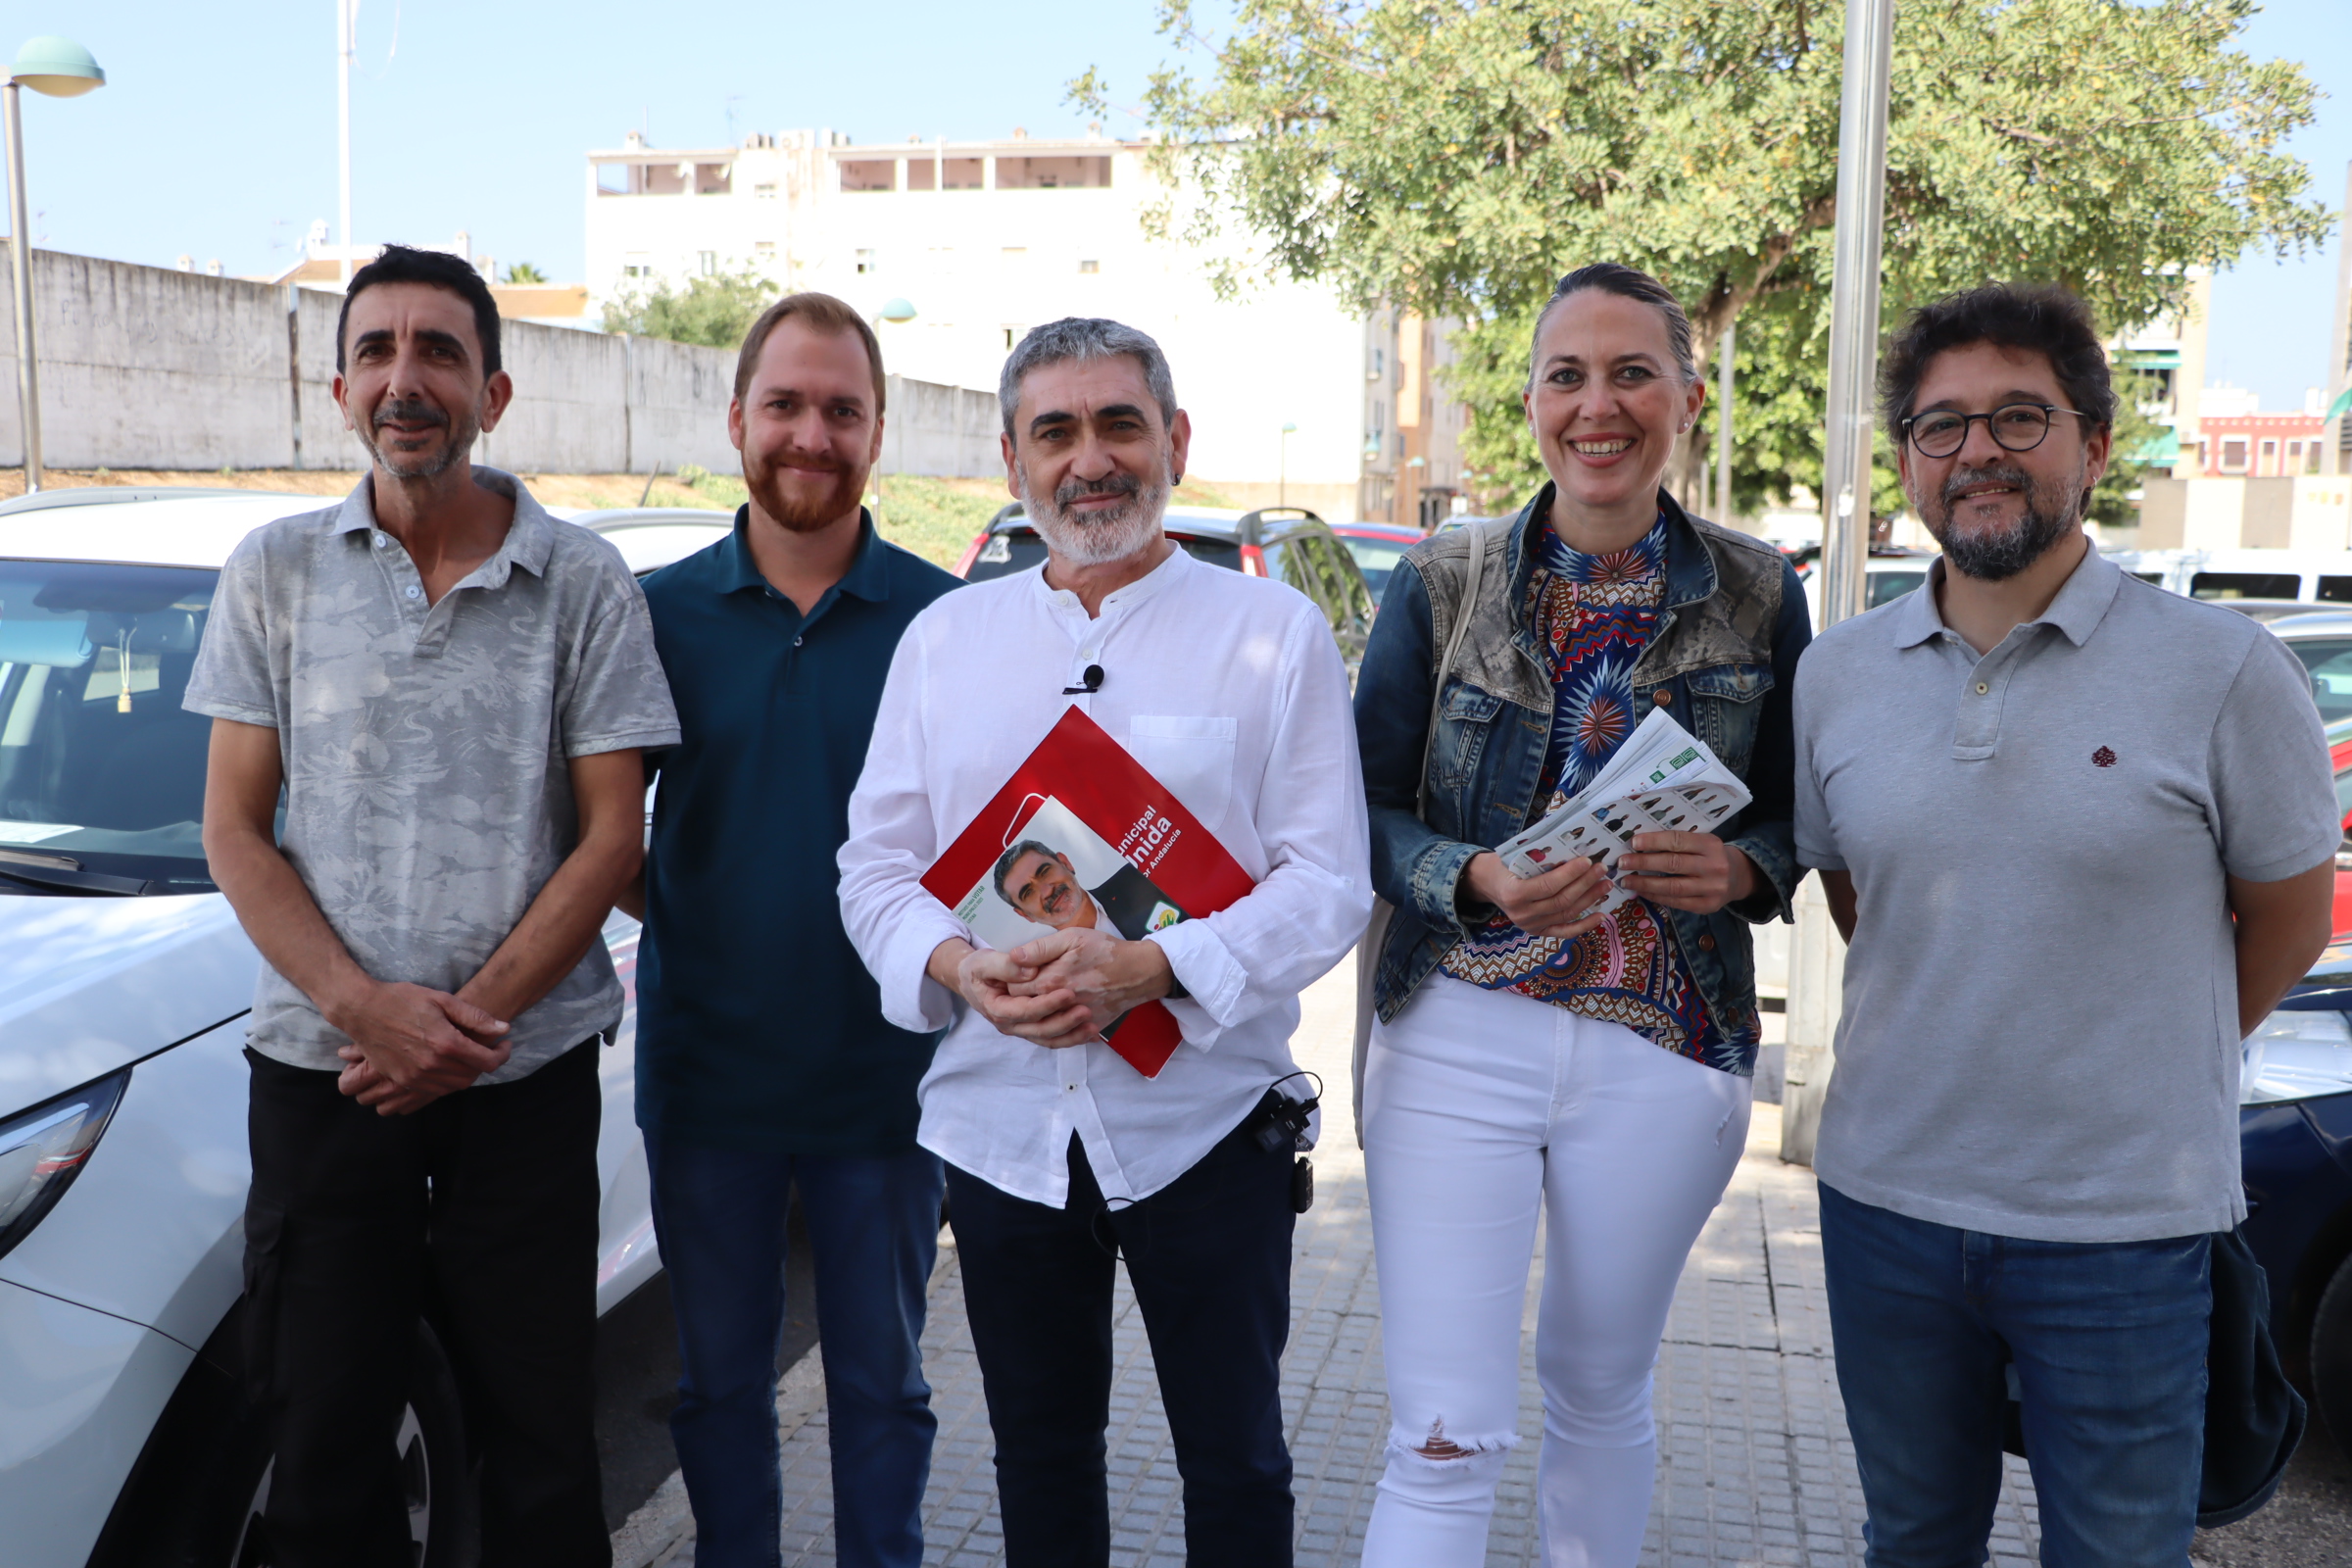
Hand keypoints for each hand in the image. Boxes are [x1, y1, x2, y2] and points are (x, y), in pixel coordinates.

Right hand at [325, 981, 510, 1115]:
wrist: (361, 1010)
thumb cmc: (402, 999)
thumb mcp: (442, 1000)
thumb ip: (475, 1017)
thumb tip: (503, 1028)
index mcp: (445, 1044)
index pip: (487, 1062)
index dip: (502, 1054)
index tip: (505, 1044)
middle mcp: (431, 1065)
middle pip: (472, 1076)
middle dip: (486, 1064)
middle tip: (490, 1049)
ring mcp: (415, 1076)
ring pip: (454, 1086)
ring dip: (467, 1073)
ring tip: (470, 1056)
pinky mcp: (402, 1080)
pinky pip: (433, 1090)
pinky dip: (447, 1080)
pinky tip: (448, 1064)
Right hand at [927, 937, 1102, 1049]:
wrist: (973, 979)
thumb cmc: (979, 968)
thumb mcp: (985, 962)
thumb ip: (1006, 965)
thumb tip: (1029, 971)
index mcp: (998, 1009)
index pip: (1026, 1011)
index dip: (1047, 1004)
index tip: (1068, 993)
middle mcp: (1010, 1024)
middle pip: (1040, 1029)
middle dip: (1064, 1022)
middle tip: (1086, 1011)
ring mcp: (1022, 1029)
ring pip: (1049, 1038)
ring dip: (1071, 1035)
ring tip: (1093, 1026)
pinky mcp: (1032, 1028)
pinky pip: (1053, 1038)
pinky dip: (1071, 1037)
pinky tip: (1091, 1033)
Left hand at [1004, 927, 1174, 1033]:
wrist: (1139, 971)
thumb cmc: (1105, 951)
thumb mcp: (1072, 938)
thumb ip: (1040, 948)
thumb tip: (1013, 956)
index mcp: (1052, 981)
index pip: (1013, 990)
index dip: (1006, 983)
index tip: (1005, 976)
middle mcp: (1060, 1006)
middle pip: (1023, 1010)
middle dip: (1015, 1002)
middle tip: (1010, 991)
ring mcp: (1074, 1020)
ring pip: (1040, 1028)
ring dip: (1031, 1018)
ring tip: (1026, 1006)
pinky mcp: (1086, 1027)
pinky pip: (1062, 1038)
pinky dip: (1052, 1033)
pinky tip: (1047, 1022)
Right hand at [1461, 850, 1614, 939]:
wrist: (1488, 884)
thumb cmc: (1503, 865)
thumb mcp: (1514, 856)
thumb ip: (1539, 857)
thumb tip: (1574, 849)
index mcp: (1514, 894)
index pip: (1548, 886)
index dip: (1570, 874)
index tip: (1587, 861)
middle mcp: (1522, 914)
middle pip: (1561, 901)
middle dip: (1585, 884)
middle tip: (1601, 870)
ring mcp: (1531, 926)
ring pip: (1567, 914)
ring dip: (1589, 899)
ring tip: (1605, 885)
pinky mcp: (1539, 932)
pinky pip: (1565, 931)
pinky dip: (1585, 925)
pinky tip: (1601, 915)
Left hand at [1615, 832, 1755, 913]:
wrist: (1739, 877)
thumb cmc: (1711, 855)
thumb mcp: (1702, 842)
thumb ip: (1678, 842)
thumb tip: (1639, 844)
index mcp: (1710, 844)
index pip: (1678, 841)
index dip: (1654, 841)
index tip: (1633, 843)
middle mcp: (1714, 866)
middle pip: (1673, 864)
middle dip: (1643, 863)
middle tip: (1622, 863)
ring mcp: (1712, 889)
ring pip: (1672, 887)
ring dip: (1645, 884)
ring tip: (1626, 881)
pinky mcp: (1707, 906)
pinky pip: (1676, 902)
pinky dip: (1656, 896)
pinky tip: (1642, 892)